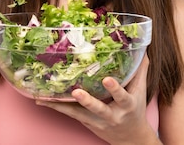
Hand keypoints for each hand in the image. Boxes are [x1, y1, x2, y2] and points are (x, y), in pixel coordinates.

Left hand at [36, 55, 158, 144]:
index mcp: (126, 105)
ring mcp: (96, 120)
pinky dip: (56, 106)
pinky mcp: (85, 122)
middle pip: (98, 109)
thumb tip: (142, 48)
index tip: (107, 79)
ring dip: (63, 105)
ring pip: (78, 114)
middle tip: (77, 92)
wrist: (130, 139)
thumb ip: (140, 70)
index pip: (122, 96)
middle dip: (88, 102)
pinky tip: (41, 99)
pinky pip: (70, 114)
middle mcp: (111, 115)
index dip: (115, 88)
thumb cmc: (135, 110)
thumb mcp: (140, 92)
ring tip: (47, 97)